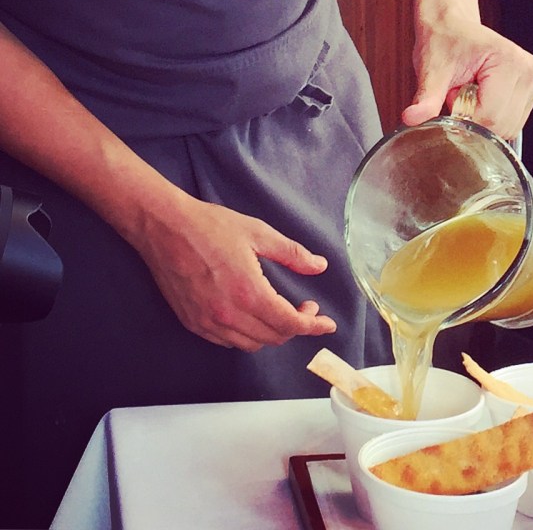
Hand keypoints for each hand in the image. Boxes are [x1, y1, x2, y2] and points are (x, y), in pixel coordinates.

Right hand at [128, 192, 336, 350]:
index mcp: (248, 292)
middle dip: (296, 327)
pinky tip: (253, 315)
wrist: (164, 228)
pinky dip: (247, 335)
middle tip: (305, 307)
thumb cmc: (211, 227)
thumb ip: (293, 254)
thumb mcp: (259, 233)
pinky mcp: (192, 323)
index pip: (289, 323)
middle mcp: (227, 315)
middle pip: (273, 337)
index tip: (328, 325)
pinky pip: (228, 341)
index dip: (313, 326)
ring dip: (272, 333)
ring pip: (251, 344)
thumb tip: (319, 266)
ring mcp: (207, 322)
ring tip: (281, 311)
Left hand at [401, 17, 532, 139]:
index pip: (490, 116)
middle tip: (460, 92)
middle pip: (501, 126)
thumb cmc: (444, 40)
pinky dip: (492, 118)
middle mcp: (528, 71)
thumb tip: (412, 118)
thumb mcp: (431, 68)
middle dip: (474, 119)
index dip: (465, 117)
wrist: (452, 25)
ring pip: (508, 129)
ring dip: (483, 119)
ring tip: (470, 93)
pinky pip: (512, 124)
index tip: (451, 97)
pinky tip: (482, 97)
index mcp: (509, 60)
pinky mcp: (532, 91)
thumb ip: (426, 97)